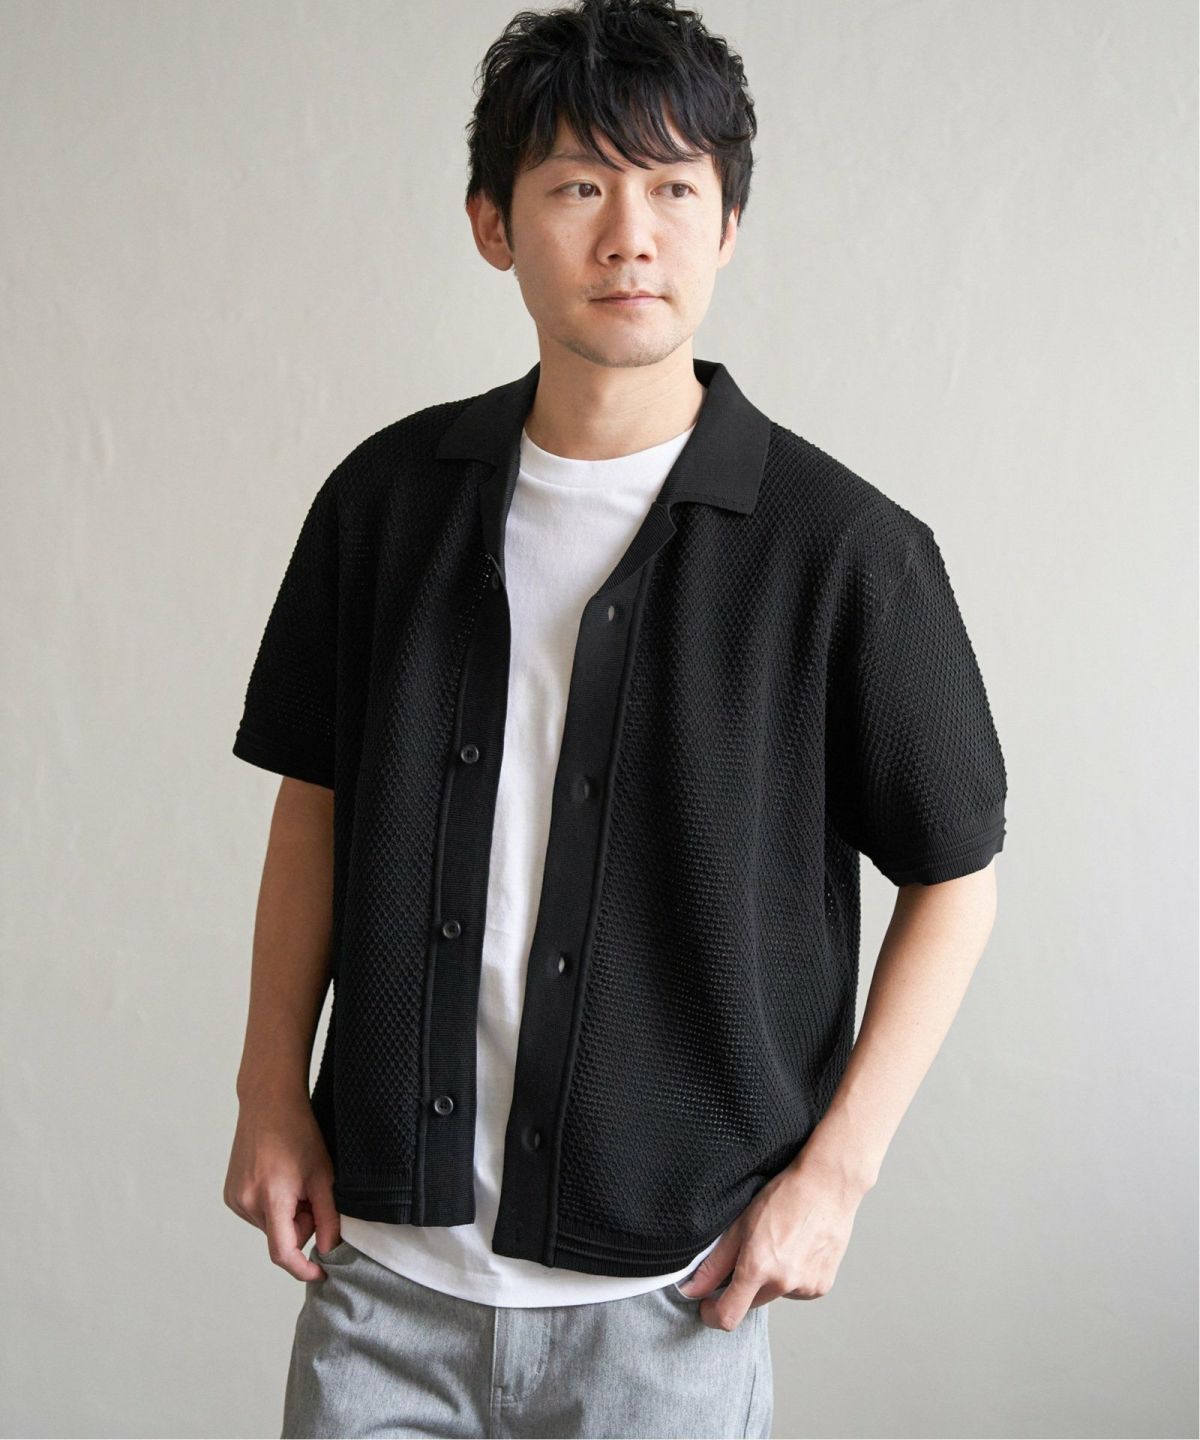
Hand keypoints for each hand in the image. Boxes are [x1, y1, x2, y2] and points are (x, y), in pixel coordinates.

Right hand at [223, 1090, 340, 1281]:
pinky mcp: (229, 1194)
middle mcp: (245, 1202)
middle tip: (311, 1192)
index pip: (283, 1252)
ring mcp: (234, 1199)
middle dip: (301, 1224)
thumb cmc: (300, 1134)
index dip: (303, 1268)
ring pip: (270, 1226)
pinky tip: (277, 1177)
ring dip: (287, 1215)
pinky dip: (272, 1206)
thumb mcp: (323, 1175)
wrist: (269, 1103)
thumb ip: (328, 1217)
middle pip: (280, 1236)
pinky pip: (257, 1214)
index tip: (321, 1273)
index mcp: (270, 1198)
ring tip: (293, 1179)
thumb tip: (329, 1251)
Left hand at [676, 1159, 868, 1330]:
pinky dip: (791, 1277)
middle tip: (750, 1254)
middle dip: (744, 1287)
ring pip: (775, 1295)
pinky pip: (796, 1291)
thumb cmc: (783, 1197)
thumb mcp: (740, 1224)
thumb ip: (714, 1264)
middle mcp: (783, 1283)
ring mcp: (805, 1287)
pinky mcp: (821, 1287)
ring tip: (780, 1245)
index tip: (707, 1306)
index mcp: (758, 1267)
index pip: (728, 1316)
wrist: (827, 1186)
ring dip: (770, 1281)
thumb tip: (692, 1289)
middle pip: (751, 1303)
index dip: (712, 1315)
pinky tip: (797, 1250)